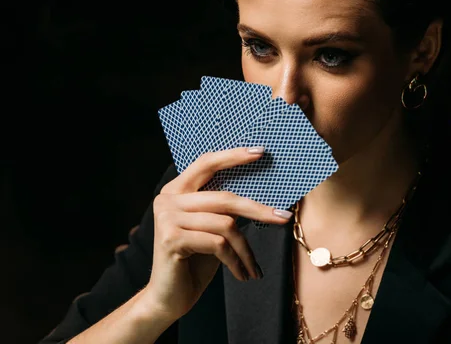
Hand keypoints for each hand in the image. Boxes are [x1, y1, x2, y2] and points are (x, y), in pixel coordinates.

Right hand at [142, 146, 292, 320]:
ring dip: (246, 250)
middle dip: (257, 210)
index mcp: (176, 190)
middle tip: (283, 218)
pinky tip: (241, 274)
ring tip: (252, 268)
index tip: (260, 151)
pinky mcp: (171, 239)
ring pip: (226, 224)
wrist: (169, 298)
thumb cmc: (195, 261)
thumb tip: (259, 191)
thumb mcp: (211, 228)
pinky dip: (236, 260)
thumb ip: (223, 208)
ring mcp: (167, 218)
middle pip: (224, 197)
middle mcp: (167, 199)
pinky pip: (219, 243)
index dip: (233, 156)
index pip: (206, 163)